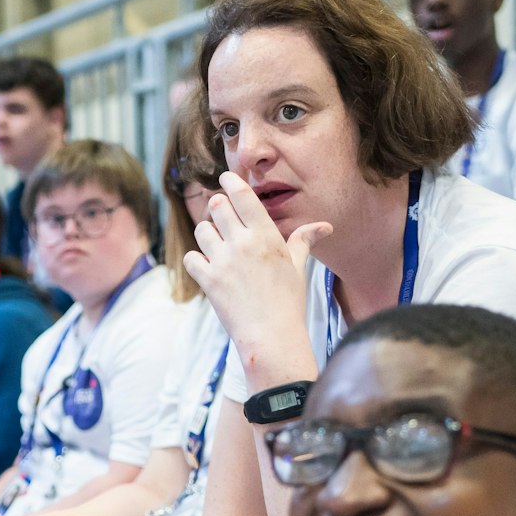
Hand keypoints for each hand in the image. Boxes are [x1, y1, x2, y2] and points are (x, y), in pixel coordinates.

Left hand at [184, 173, 330, 365]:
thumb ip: (303, 241)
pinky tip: (207, 268)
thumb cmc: (288, 302)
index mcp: (266, 235)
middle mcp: (243, 243)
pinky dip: (195, 261)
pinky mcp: (208, 280)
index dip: (231, 182)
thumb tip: (325, 226)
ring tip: (217, 246)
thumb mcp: (298, 267)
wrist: (272, 337)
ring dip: (207, 234)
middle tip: (222, 217)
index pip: (243, 195)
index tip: (225, 178)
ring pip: (201, 229)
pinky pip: (190, 257)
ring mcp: (223, 261)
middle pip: (217, 206)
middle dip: (217, 208)